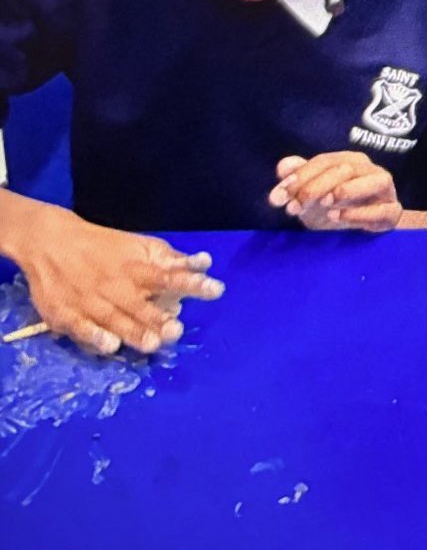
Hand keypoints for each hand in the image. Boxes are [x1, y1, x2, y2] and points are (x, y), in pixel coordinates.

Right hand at [15, 203, 223, 355]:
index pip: (169, 277)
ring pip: (115, 319)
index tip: (215, 289)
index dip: (192, 283)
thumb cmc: (105, 247)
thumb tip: (204, 263)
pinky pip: (81, 328)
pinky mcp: (66, 314)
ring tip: (153, 344)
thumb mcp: (140, 247)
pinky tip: (109, 346)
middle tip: (178, 330)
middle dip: (159, 318)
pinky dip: (94, 336)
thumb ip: (170, 260)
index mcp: (137, 269)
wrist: (50, 241)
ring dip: (133, 331)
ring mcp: (91, 302)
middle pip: (141, 305)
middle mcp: (117, 287)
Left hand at [271, 152, 402, 231]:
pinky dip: (359, 213)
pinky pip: (381, 210)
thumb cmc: (339, 205)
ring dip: (346, 190)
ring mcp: (385, 189)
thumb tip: (283, 167)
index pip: (323, 161)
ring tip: (323, 202)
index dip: (299, 176)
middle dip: (315, 187)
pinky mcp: (392, 211)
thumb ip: (298, 177)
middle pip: (344, 169)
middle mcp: (369, 169)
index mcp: (349, 160)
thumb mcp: (313, 193)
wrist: (369, 226)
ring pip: (372, 181)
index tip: (278, 196)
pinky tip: (336, 217)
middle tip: (294, 206)